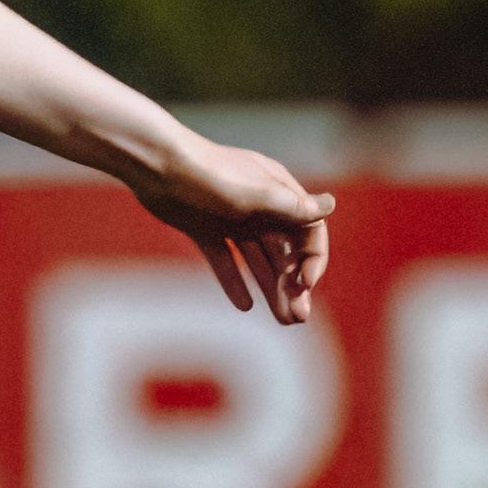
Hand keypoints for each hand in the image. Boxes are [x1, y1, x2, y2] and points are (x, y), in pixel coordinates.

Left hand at [127, 131, 334, 322]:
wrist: (157, 166)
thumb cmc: (210, 175)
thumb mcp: (257, 194)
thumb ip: (293, 207)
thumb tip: (331, 205)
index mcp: (279, 192)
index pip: (308, 231)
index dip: (312, 260)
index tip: (306, 285)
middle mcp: (260, 206)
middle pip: (285, 252)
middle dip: (294, 285)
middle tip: (297, 318)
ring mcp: (232, 219)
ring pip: (258, 260)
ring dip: (272, 289)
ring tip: (283, 321)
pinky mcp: (206, 229)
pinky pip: (226, 260)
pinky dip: (234, 281)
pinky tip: (244, 305)